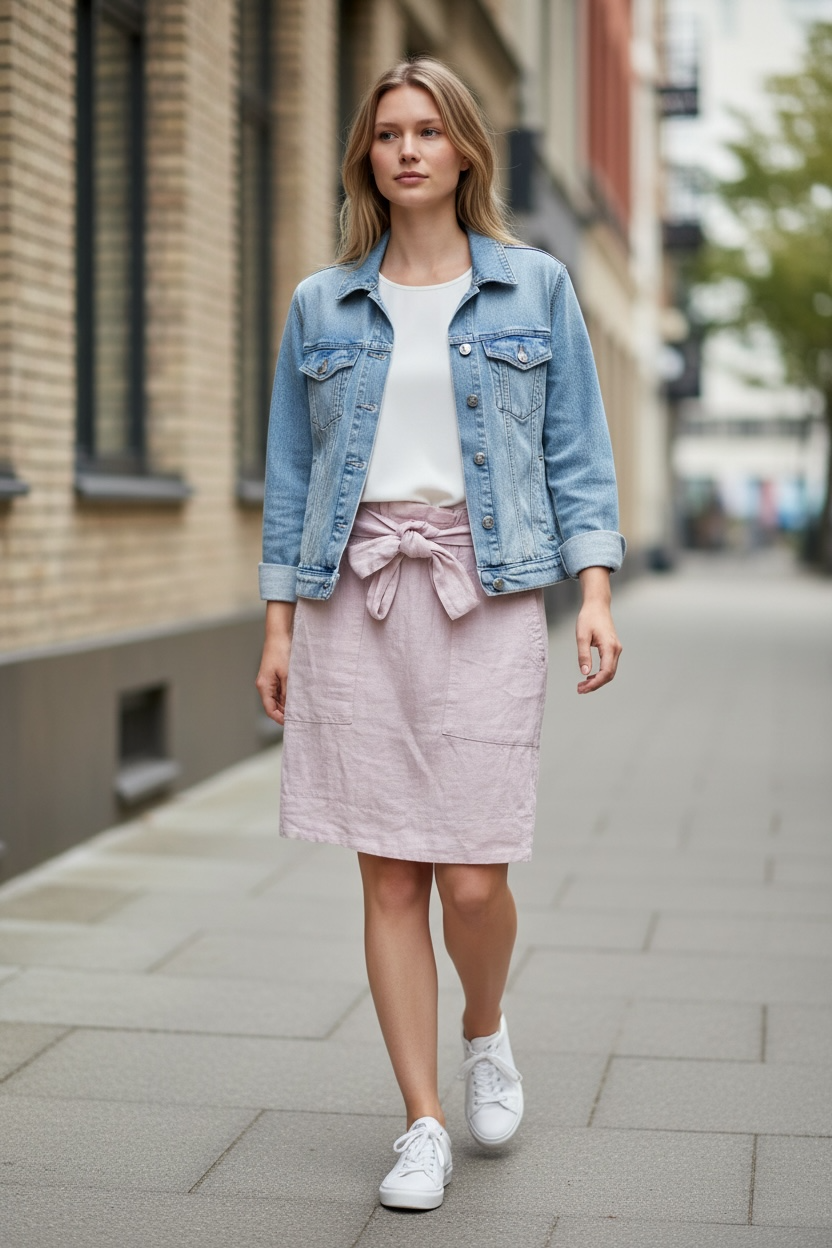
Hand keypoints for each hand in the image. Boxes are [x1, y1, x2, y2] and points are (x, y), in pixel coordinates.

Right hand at [255, 602, 295, 724]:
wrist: (279, 634)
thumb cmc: (281, 651)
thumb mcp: (287, 674)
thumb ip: (289, 692)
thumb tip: (292, 707)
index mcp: (264, 686)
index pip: (270, 710)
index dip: (280, 719)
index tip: (293, 723)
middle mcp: (265, 686)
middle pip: (274, 706)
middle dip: (285, 713)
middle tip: (301, 718)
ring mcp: (270, 681)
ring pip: (278, 699)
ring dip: (288, 704)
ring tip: (302, 709)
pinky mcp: (275, 676)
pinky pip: (281, 691)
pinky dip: (289, 696)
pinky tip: (299, 696)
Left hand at [575, 567, 621, 693]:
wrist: (597, 605)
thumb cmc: (589, 618)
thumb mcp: (581, 636)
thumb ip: (583, 654)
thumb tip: (585, 672)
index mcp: (610, 647)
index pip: (606, 672)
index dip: (595, 683)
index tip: (582, 688)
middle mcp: (616, 650)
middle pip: (609, 675)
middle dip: (595, 685)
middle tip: (580, 689)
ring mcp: (616, 649)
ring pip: (609, 672)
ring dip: (597, 680)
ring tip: (582, 685)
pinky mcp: (612, 648)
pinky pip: (608, 665)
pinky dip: (600, 674)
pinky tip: (589, 676)